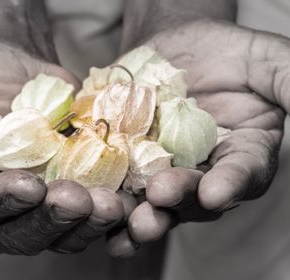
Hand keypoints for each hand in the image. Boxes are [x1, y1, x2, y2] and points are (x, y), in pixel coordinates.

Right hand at [0, 40, 129, 253]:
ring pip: (63, 230)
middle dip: (50, 220)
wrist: (6, 64)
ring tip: (111, 204)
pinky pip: (94, 207)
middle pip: (22, 233)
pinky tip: (130, 198)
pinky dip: (113, 208)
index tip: (26, 186)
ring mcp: (41, 200)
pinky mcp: (74, 184)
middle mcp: (1, 209)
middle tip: (76, 199)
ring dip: (88, 222)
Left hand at [109, 19, 289, 253]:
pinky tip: (97, 212)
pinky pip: (121, 184)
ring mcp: (166, 169)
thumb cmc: (225, 51)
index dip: (232, 183)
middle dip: (179, 199)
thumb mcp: (266, 60)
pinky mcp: (131, 161)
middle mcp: (206, 170)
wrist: (173, 45)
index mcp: (244, 151)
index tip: (215, 192)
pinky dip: (111, 200)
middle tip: (161, 199)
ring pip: (157, 200)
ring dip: (143, 215)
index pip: (244, 171)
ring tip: (130, 226)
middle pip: (196, 193)